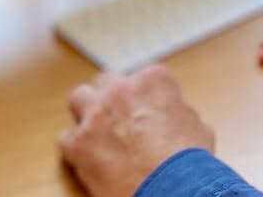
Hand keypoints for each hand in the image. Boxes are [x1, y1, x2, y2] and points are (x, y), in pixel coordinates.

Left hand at [59, 65, 214, 196]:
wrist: (172, 190)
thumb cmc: (187, 160)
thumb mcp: (197, 124)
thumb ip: (179, 111)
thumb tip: (175, 118)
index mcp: (152, 80)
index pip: (140, 76)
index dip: (141, 95)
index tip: (142, 109)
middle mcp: (121, 90)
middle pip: (106, 81)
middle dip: (110, 97)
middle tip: (116, 116)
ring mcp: (96, 115)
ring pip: (79, 97)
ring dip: (85, 111)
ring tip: (94, 129)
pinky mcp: (79, 144)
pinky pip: (65, 138)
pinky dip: (73, 147)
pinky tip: (84, 156)